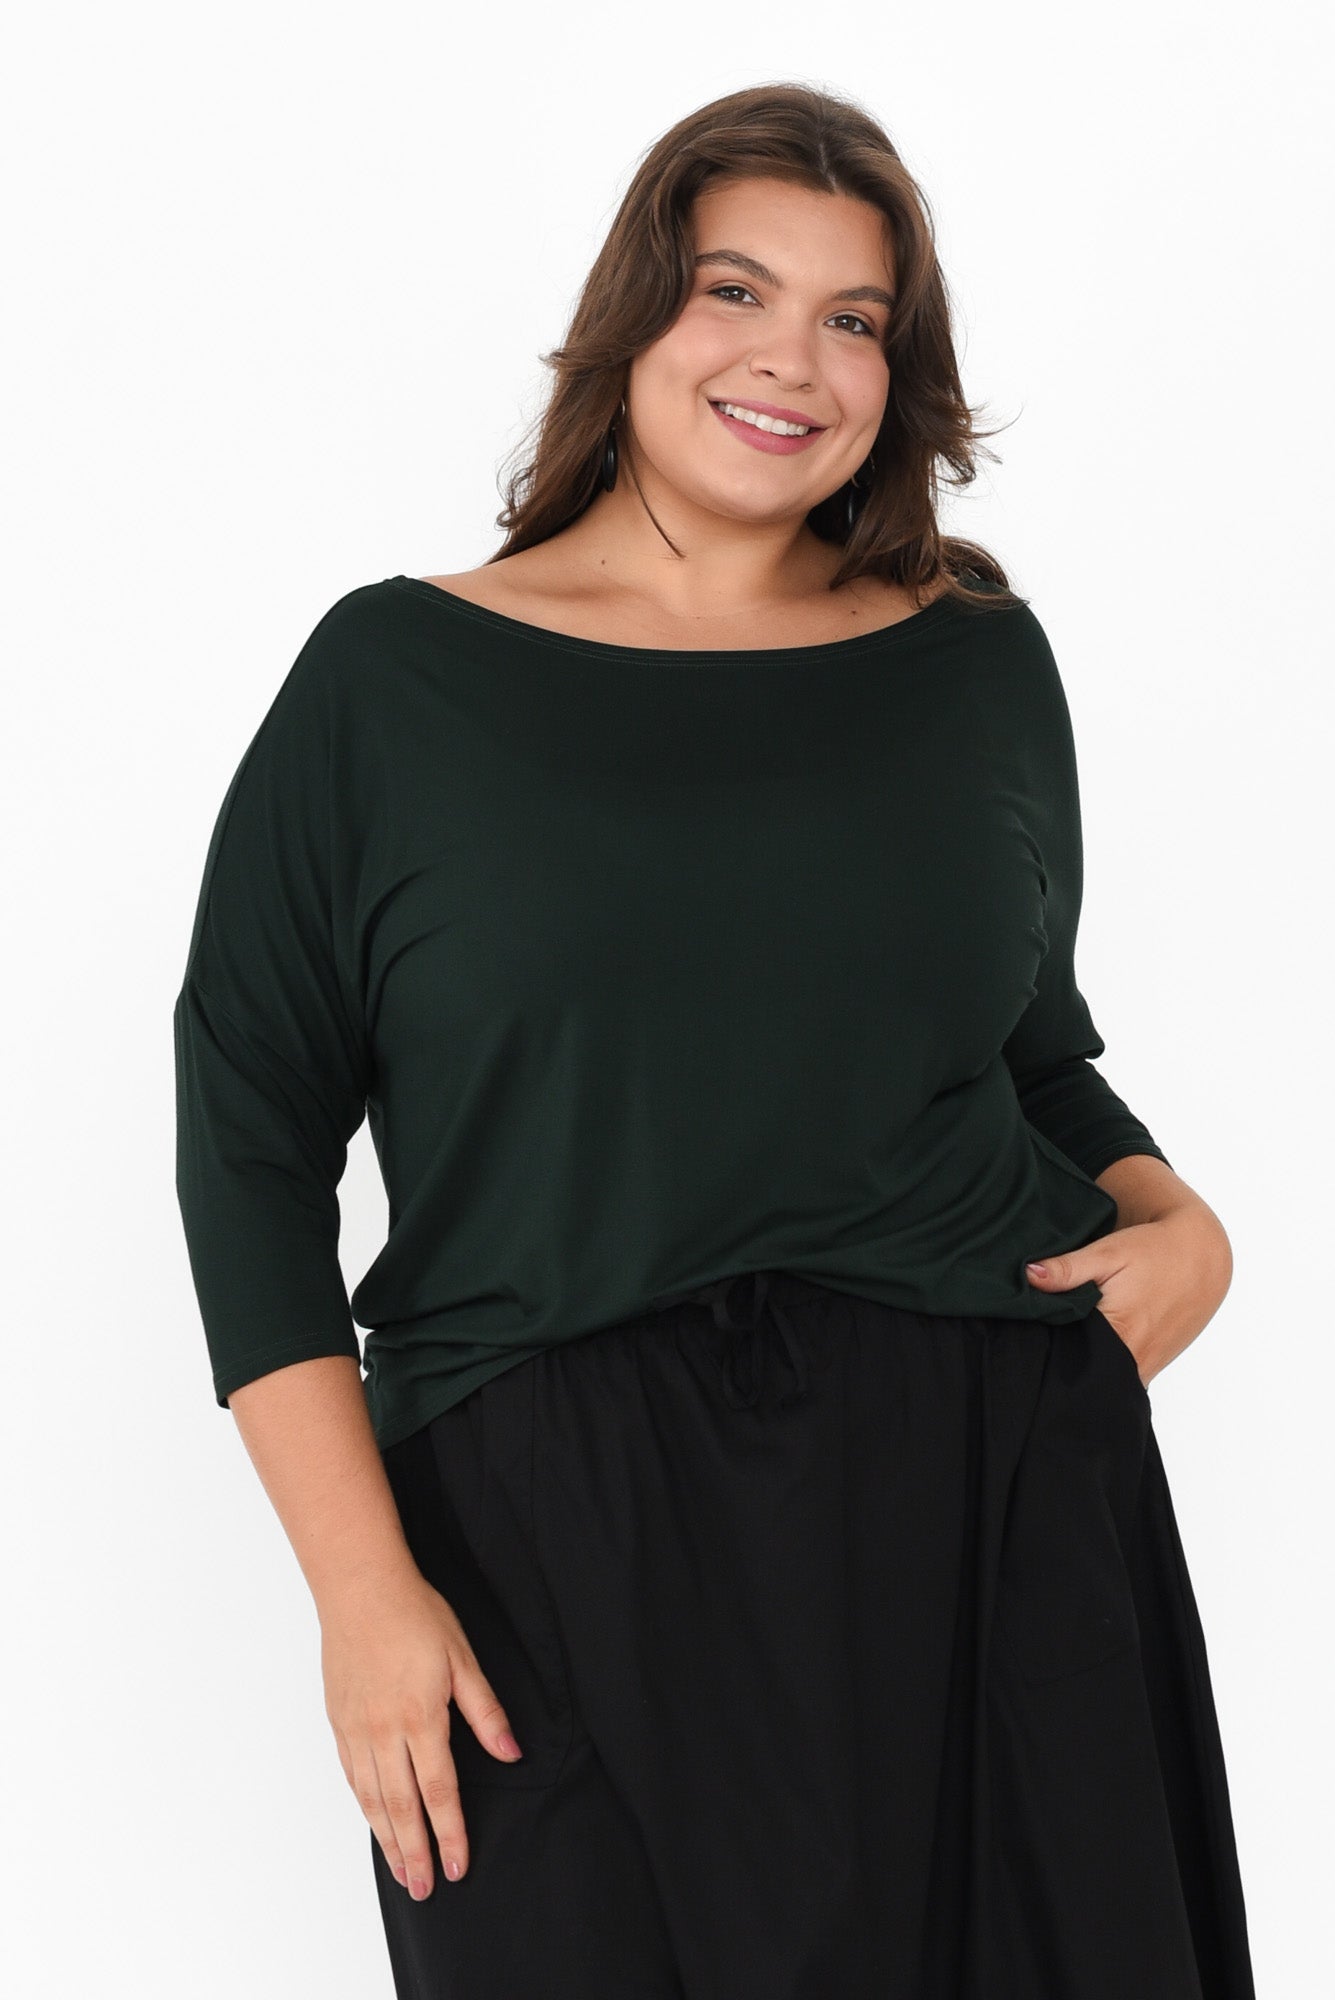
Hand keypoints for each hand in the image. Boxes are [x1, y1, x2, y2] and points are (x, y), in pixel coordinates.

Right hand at [320, 1571, 523, 1898]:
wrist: (360, 1588)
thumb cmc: (415, 1616)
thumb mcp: (463, 1658)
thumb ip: (486, 1712)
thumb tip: (512, 1754)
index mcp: (420, 1719)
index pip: (439, 1792)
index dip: (450, 1834)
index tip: (457, 1867)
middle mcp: (384, 1733)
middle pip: (401, 1807)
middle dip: (416, 1852)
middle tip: (424, 1890)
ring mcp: (356, 1729)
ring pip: (371, 1799)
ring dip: (387, 1840)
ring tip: (400, 1872)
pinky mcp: (339, 1721)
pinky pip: (351, 1776)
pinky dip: (363, 1806)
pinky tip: (373, 1822)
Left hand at [1024, 1197, 1232, 1388]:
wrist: (1202, 1256)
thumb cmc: (1155, 1251)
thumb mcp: (1108, 1253)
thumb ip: (1067, 1269)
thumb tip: (1028, 1276)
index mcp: (1119, 1331)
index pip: (1066, 1355)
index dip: (1044, 1347)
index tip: (1029, 1335)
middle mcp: (1134, 1358)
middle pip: (1084, 1373)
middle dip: (1061, 1361)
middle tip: (1045, 1338)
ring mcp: (1146, 1368)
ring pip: (1103, 1380)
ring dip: (1084, 1365)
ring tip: (1069, 1341)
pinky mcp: (1152, 1367)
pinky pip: (1120, 1378)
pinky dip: (1104, 1367)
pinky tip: (1093, 1345)